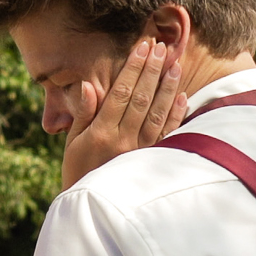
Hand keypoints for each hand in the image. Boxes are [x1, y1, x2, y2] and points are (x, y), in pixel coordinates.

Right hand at [62, 39, 187, 189]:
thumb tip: (88, 85)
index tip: (142, 48)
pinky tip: (183, 96)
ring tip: (175, 64)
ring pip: (157, 113)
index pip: (121, 93)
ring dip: (168, 88)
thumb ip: (83, 114)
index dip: (133, 69)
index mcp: (101, 134)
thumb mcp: (72, 143)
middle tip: (162, 48)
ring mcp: (140, 151)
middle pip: (141, 99)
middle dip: (152, 71)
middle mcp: (123, 141)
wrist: (92, 208)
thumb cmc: (78, 171)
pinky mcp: (151, 160)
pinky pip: (166, 134)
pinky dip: (176, 114)